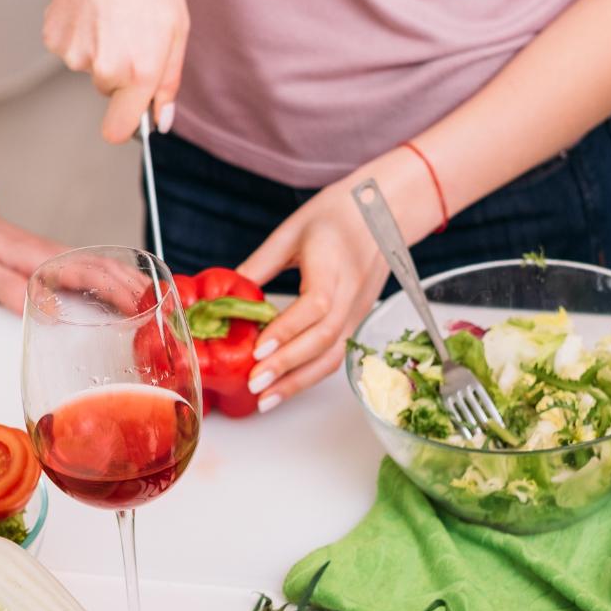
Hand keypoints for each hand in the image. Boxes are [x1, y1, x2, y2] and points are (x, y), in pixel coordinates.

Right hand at [46, 0, 187, 143]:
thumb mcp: (176, 28)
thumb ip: (168, 81)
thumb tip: (159, 120)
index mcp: (140, 71)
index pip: (119, 131)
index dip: (126, 124)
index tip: (131, 112)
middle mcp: (104, 68)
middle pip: (108, 92)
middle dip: (120, 70)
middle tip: (131, 27)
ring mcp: (74, 54)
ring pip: (90, 67)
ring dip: (101, 46)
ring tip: (112, 9)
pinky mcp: (53, 37)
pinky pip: (71, 48)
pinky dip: (81, 32)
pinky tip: (92, 4)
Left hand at [236, 186, 391, 413]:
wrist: (384, 211)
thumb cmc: (336, 215)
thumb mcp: (291, 231)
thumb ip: (260, 265)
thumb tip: (226, 296)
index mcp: (334, 262)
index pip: (316, 304)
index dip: (287, 329)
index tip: (258, 348)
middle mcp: (352, 291)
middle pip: (325, 337)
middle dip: (288, 365)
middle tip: (254, 382)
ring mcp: (359, 309)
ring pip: (334, 354)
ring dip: (299, 380)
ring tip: (266, 399)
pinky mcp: (359, 320)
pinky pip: (337, 353)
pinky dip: (310, 375)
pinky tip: (285, 387)